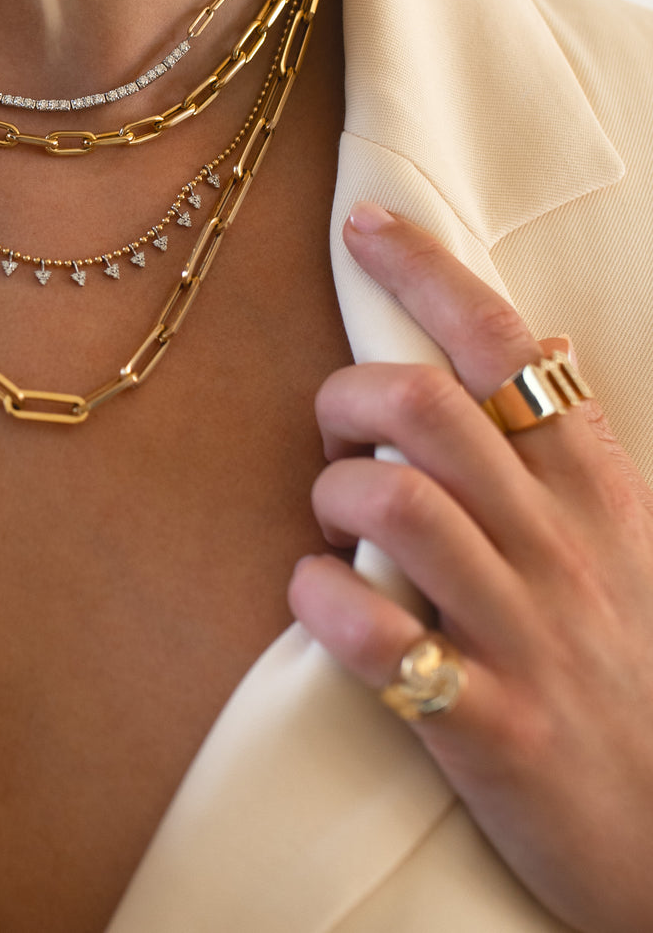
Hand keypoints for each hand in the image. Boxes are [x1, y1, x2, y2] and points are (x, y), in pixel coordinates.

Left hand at [288, 203, 652, 932]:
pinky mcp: (484, 723)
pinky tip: (321, 597)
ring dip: (333, 492)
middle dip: (350, 394)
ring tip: (335, 522)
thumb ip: (567, 451)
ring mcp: (523, 633)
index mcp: (594, 487)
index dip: (429, 270)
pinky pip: (372, 635)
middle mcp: (559, 545)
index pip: (507, 347)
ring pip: (393, 504)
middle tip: (338, 429)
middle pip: (427, 408)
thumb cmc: (632, 664)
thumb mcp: (628, 539)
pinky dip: (321, 599)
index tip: (364, 221)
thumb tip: (525, 348)